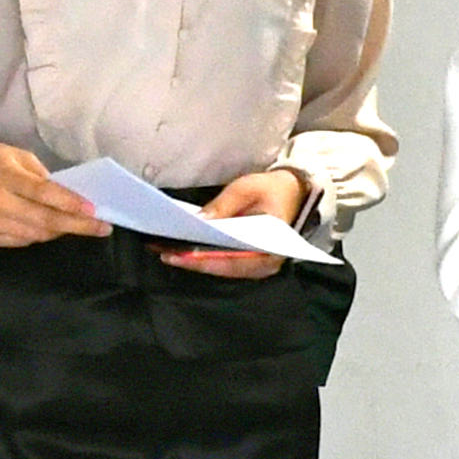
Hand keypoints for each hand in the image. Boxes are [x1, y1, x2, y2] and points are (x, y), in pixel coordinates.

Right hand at [0, 130, 107, 246]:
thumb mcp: (16, 155)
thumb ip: (41, 176)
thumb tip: (69, 198)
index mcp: (4, 176)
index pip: (43, 194)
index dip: (71, 204)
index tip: (95, 211)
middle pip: (43, 220)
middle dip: (77, 226)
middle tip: (102, 228)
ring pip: (34, 235)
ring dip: (60, 231)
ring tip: (78, 225)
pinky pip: (19, 241)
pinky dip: (38, 236)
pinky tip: (49, 227)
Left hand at [158, 169, 308, 278]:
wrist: (294, 191)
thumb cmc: (273, 190)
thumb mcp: (246, 189)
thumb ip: (224, 206)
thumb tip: (199, 221)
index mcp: (271, 246)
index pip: (233, 259)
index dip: (205, 259)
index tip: (180, 254)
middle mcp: (265, 263)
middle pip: (224, 268)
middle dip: (193, 261)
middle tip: (164, 253)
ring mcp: (258, 266)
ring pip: (222, 269)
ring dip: (195, 262)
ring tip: (167, 252)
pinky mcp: (250, 262)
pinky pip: (224, 265)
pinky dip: (204, 259)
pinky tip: (184, 251)